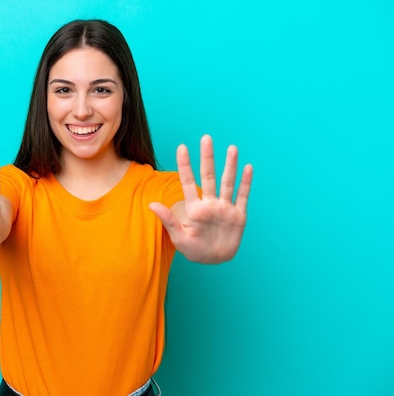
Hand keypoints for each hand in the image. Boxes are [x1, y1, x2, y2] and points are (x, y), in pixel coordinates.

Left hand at [149, 135, 252, 263]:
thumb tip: (151, 204)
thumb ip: (168, 219)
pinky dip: (245, 183)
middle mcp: (210, 204)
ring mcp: (225, 208)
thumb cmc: (194, 250)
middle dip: (207, 157)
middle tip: (206, 138)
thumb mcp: (178, 237)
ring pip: (227, 182)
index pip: (188, 181)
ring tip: (232, 148)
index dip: (185, 165)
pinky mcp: (238, 216)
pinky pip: (242, 196)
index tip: (181, 147)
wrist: (214, 260)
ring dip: (230, 165)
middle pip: (208, 176)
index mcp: (194, 208)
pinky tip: (247, 168)